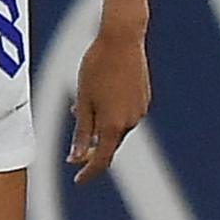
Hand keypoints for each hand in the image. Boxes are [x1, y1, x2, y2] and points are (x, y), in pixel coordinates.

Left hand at [70, 11, 151, 177]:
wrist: (123, 38)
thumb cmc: (97, 66)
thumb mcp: (83, 101)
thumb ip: (82, 133)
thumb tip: (77, 158)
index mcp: (113, 124)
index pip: (101, 159)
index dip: (88, 173)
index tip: (78, 181)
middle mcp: (130, 121)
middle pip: (109, 143)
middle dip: (92, 144)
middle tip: (75, 137)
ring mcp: (140, 109)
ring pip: (117, 127)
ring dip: (101, 124)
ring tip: (83, 103)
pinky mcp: (144, 98)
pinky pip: (125, 113)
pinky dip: (111, 112)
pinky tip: (101, 93)